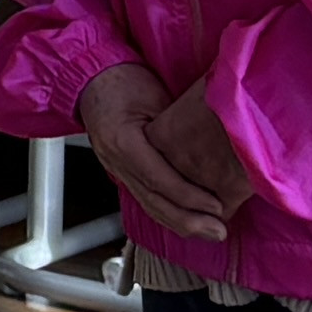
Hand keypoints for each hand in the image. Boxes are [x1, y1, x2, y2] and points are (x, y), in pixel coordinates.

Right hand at [74, 61, 223, 243]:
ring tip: (209, 232)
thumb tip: (214, 154)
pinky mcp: (122, 171)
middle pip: (151, 199)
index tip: (217, 206)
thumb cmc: (124, 81)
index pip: (156, 177)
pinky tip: (188, 222)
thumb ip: (178, 129)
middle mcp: (115, 160)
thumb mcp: (155, 97)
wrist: (93, 79)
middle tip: (218, 231)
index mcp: (122, 140)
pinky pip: (145, 198)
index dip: (188, 196)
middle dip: (187, 220)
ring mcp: (115, 168)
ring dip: (180, 223)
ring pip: (148, 205)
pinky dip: (168, 213)